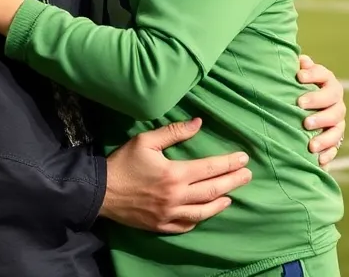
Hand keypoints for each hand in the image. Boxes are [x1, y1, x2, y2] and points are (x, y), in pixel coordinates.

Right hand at [101, 118, 250, 233]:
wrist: (100, 192)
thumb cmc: (123, 163)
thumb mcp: (146, 140)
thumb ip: (174, 132)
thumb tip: (199, 123)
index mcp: (175, 174)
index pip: (210, 168)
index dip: (229, 163)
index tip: (243, 158)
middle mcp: (176, 196)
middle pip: (213, 190)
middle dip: (233, 181)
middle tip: (248, 175)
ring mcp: (170, 214)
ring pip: (203, 211)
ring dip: (221, 203)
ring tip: (232, 196)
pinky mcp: (161, 226)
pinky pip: (186, 225)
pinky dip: (199, 218)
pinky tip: (206, 212)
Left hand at [296, 54, 345, 167]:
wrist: (304, 108)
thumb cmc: (297, 88)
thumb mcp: (298, 77)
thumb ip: (299, 69)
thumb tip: (301, 61)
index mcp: (327, 82)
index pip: (324, 75)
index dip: (313, 75)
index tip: (299, 77)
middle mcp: (336, 101)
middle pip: (334, 103)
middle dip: (319, 108)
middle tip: (302, 114)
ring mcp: (337, 120)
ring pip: (337, 128)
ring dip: (325, 137)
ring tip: (310, 144)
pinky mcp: (335, 138)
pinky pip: (336, 147)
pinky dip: (328, 154)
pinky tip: (318, 160)